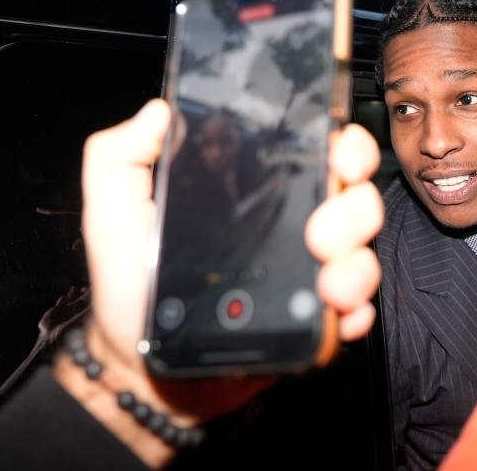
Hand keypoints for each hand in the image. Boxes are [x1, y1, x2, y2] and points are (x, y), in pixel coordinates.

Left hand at [72, 100, 382, 430]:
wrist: (139, 364)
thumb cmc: (128, 287)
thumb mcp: (113, 211)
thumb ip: (121, 154)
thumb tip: (157, 112)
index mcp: (257, 193)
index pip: (318, 152)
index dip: (343, 144)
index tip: (338, 151)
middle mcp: (294, 228)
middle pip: (355, 199)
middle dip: (354, 208)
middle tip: (321, 231)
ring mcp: (309, 275)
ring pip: (362, 254)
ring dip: (356, 264)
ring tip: (327, 280)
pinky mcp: (314, 321)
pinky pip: (356, 310)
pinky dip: (355, 311)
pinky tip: (336, 313)